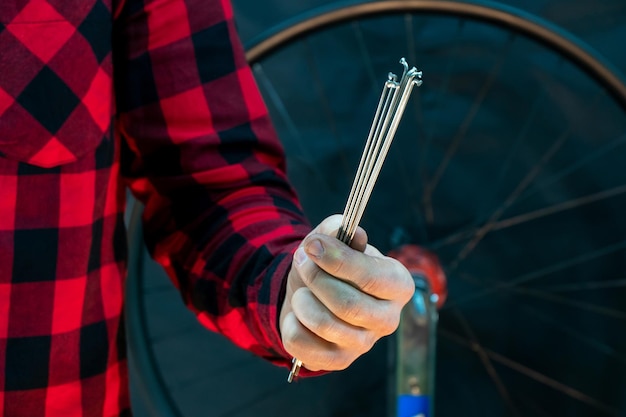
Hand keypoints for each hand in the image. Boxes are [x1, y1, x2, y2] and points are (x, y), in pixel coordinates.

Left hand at [279, 215, 414, 371]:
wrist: (313, 295)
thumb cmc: (331, 265)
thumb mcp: (333, 239)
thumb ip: (339, 228)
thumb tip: (354, 232)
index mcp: (398, 284)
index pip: (372, 277)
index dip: (338, 260)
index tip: (311, 245)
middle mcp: (389, 318)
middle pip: (347, 304)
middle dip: (315, 278)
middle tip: (301, 260)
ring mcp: (364, 344)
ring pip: (324, 325)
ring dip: (302, 299)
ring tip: (301, 288)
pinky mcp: (338, 361)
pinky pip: (302, 343)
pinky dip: (292, 322)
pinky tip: (298, 313)